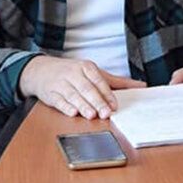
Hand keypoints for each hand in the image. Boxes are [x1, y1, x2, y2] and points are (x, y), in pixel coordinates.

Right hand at [19, 56, 146, 118]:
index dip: (107, 94)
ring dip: (82, 105)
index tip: (114, 105)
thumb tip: (141, 85)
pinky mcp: (50, 93)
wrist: (41, 70)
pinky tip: (73, 113)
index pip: (99, 81)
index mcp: (86, 67)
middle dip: (97, 102)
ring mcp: (60, 83)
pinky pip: (58, 101)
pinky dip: (65, 107)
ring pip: (73, 95)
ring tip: (91, 115)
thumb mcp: (94, 73)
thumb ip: (117, 81)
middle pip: (87, 89)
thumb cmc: (73, 73)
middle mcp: (73, 73)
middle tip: (105, 113)